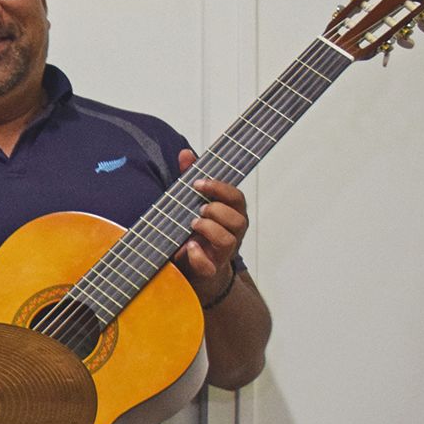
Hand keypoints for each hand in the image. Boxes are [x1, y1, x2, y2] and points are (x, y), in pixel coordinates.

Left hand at [174, 147, 248, 302]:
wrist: (196, 271)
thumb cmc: (197, 232)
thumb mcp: (192, 204)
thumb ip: (190, 180)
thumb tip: (185, 153)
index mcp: (231, 214)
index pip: (236, 197)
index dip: (220, 188)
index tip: (198, 182)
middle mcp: (232, 233)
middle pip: (238, 219)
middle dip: (217, 210)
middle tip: (198, 208)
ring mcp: (223, 253)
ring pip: (228, 240)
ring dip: (209, 229)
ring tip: (193, 224)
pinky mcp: (210, 270)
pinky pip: (210, 266)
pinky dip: (198, 256)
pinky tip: (188, 247)